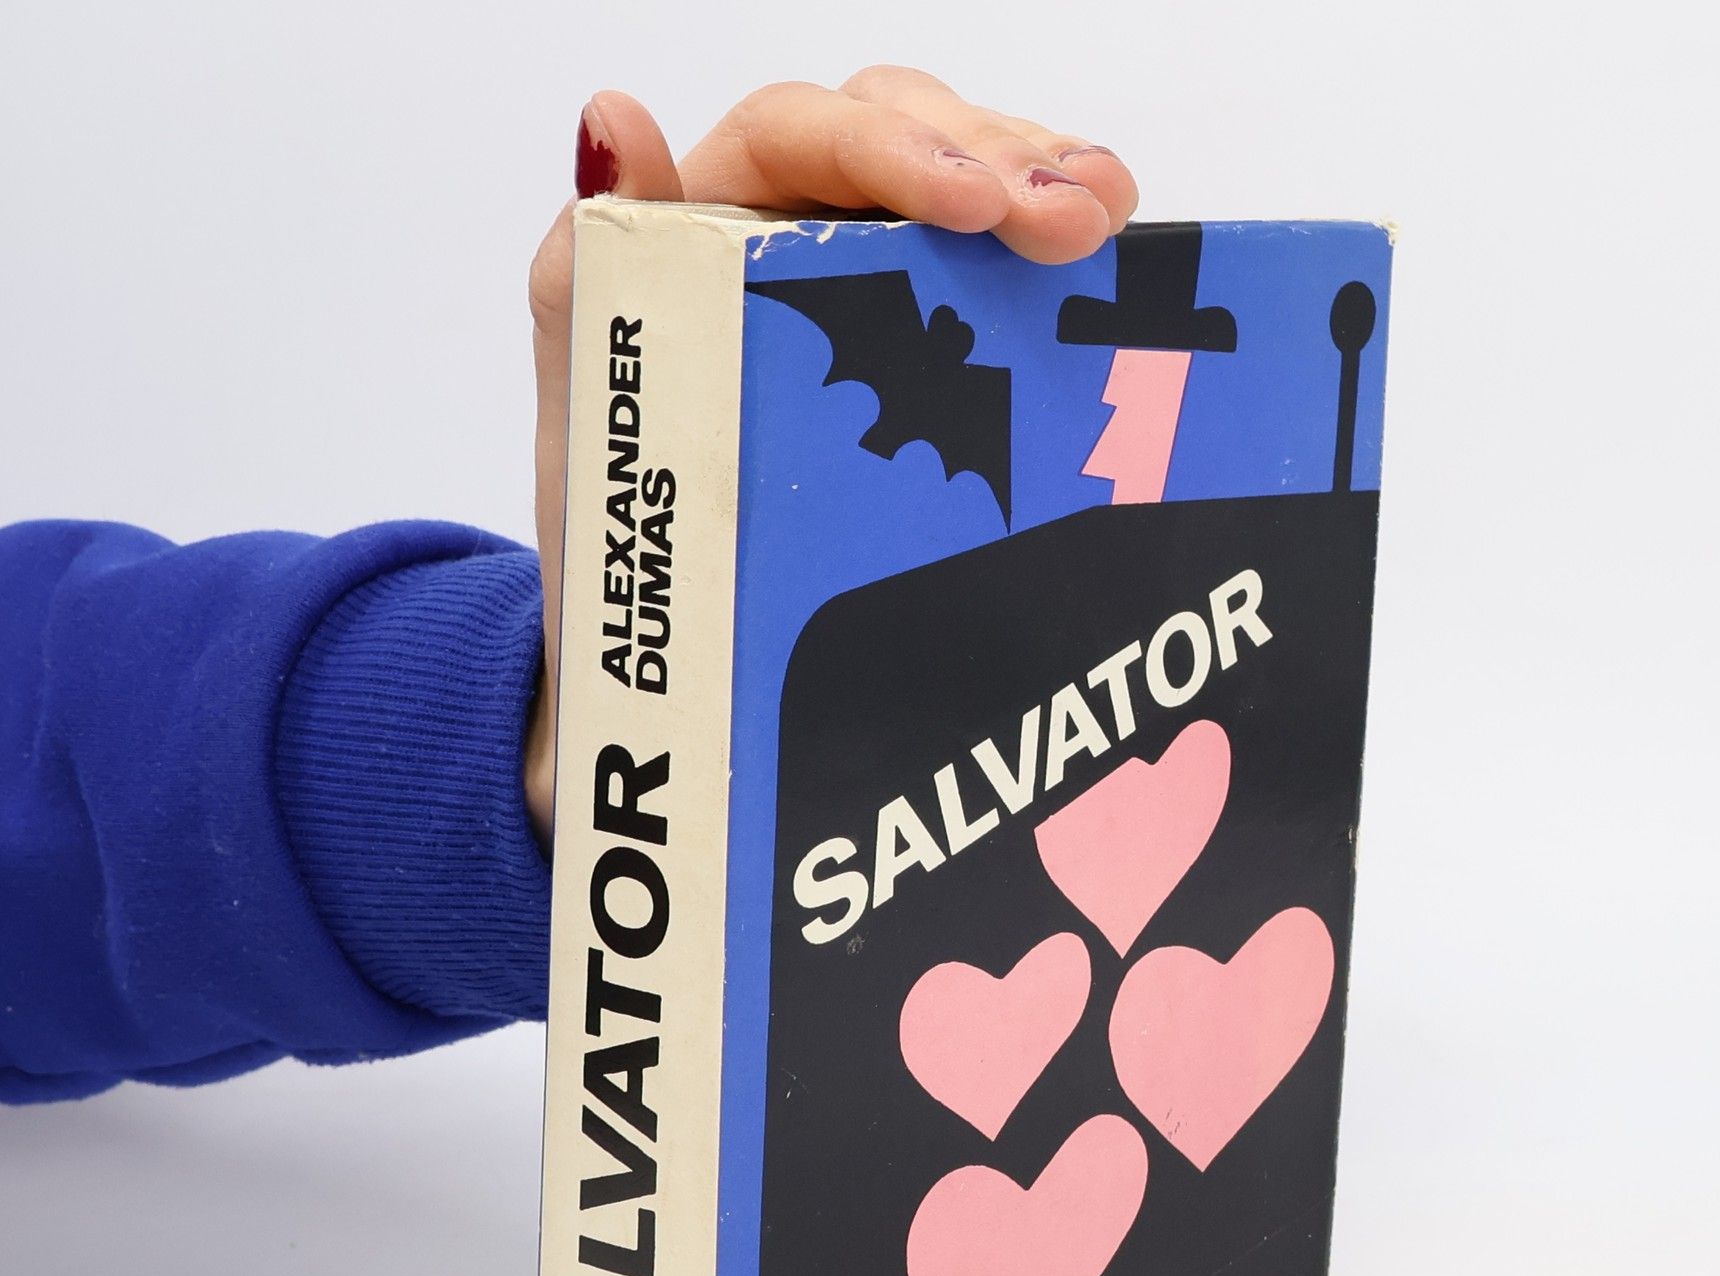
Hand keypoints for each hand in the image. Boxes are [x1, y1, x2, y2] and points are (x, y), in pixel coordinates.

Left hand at [523, 68, 1138, 839]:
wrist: (672, 687)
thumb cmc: (623, 564)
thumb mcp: (584, 431)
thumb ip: (584, 283)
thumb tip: (612, 122)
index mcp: (711, 238)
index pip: (802, 139)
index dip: (892, 148)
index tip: (973, 209)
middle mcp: (800, 245)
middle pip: (909, 138)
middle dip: (1000, 160)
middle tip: (1075, 222)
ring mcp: (883, 302)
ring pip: (974, 190)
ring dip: (1051, 188)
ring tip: (1108, 222)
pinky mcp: (948, 368)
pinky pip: (1011, 286)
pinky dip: (1067, 270)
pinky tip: (1113, 268)